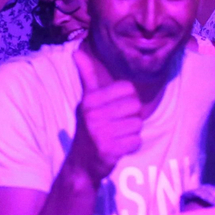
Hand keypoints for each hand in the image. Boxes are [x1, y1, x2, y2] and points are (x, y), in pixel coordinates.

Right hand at [69, 46, 143, 182]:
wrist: (81, 163)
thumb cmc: (89, 127)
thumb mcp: (87, 101)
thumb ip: (87, 76)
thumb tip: (77, 52)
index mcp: (90, 100)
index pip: (128, 89)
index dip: (127, 100)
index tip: (115, 110)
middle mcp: (93, 115)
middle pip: (136, 106)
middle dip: (131, 117)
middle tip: (117, 125)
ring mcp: (100, 133)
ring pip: (138, 124)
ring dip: (131, 132)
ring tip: (116, 136)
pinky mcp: (108, 150)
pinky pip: (137, 141)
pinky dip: (131, 146)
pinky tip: (118, 147)